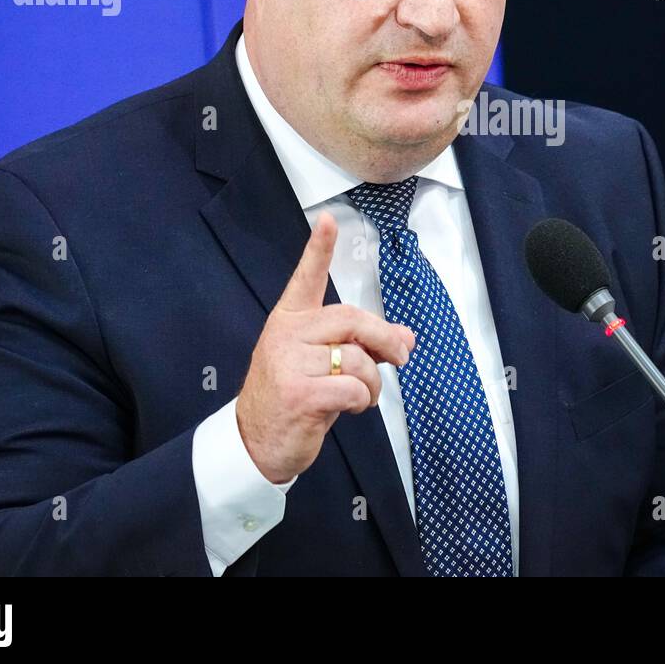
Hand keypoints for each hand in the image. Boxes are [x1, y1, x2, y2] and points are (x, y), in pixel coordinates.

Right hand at [235, 211, 414, 483]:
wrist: (258, 443)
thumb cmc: (295, 398)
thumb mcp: (325, 365)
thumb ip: (362, 345)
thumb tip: (406, 337)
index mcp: (290, 321)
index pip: (306, 278)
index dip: (318, 249)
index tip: (327, 220)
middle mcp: (286, 336)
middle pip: (352, 319)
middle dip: (385, 339)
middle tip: (401, 357)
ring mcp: (289, 363)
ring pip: (357, 358)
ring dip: (373, 382)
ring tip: (362, 395)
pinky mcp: (299, 393)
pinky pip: (352, 387)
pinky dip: (363, 400)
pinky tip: (352, 408)